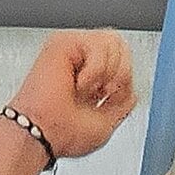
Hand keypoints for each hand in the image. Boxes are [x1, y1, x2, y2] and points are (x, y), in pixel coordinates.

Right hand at [9, 30, 136, 162]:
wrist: (43, 133)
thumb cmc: (63, 133)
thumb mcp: (108, 122)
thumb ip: (123, 102)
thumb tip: (131, 87)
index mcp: (91, 77)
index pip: (125, 60)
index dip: (125, 82)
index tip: (106, 101)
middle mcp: (81, 60)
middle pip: (122, 46)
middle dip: (121, 75)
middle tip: (101, 94)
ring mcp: (73, 49)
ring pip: (114, 42)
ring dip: (106, 74)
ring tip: (86, 89)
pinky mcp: (63, 41)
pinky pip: (99, 45)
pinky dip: (95, 71)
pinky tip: (78, 84)